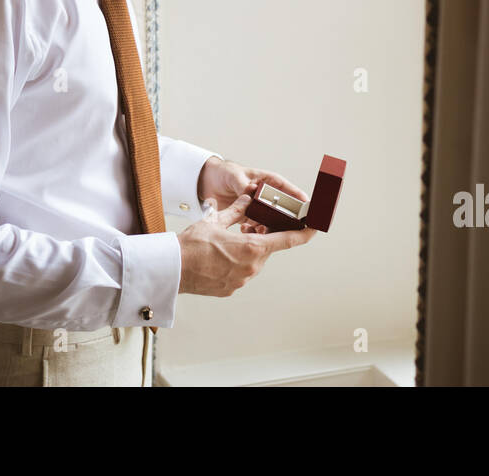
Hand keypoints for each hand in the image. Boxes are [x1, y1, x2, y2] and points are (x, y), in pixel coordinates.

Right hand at [176, 194, 316, 295]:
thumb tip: (246, 199)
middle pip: (265, 249)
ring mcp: (242, 280)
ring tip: (222, 244)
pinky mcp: (232, 289)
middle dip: (258, 238)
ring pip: (253, 260)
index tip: (315, 227)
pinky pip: (240, 272)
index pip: (288, 240)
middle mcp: (252, 266)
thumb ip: (236, 210)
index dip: (305, 233)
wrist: (173, 270)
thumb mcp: (215, 221)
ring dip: (245, 251)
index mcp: (252, 247)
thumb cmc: (192, 245)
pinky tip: (217, 257)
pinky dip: (234, 263)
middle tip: (244, 228)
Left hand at [198, 156, 311, 234]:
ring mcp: (259, 207)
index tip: (307, 205)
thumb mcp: (234, 176)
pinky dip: (255, 232)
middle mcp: (267, 196)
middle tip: (287, 227)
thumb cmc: (225, 174)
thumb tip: (250, 190)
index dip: (297, 197)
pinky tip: (247, 231)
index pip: (287, 189)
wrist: (208, 183)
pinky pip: (257, 227)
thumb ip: (242, 184)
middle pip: (283, 209)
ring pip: (271, 221)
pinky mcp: (249, 217)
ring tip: (261, 231)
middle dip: (285, 219)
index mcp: (268, 181)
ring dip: (269, 227)